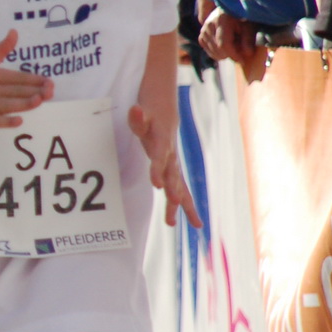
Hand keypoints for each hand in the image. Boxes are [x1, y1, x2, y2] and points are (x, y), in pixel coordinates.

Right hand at [0, 30, 52, 130]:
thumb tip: (15, 32)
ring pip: (5, 104)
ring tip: (38, 102)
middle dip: (34, 91)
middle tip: (51, 92)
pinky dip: (4, 121)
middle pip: (14, 90)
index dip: (34, 80)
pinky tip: (18, 121)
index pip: (17, 77)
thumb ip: (1, 50)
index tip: (49, 82)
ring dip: (22, 103)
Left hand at [128, 104, 200, 228]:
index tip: (158, 186)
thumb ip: (138, 117)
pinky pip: (181, 188)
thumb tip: (135, 111)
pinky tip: (195, 222)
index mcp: (163, 141)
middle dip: (175, 190)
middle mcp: (171, 154)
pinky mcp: (173, 168)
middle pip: (174, 175)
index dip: (158, 170)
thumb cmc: (150, 112)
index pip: (160, 157)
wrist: (164, 106)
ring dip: (184, 204)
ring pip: (181, 186)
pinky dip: (186, 204)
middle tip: (174, 204)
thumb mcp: (141, 112)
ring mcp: (174, 162)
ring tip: (196, 225)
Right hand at [198, 7, 258, 65]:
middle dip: (230, 54)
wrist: (231, 10)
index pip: (223, 44)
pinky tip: (225, 47)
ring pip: (213, 52)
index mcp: (221, 20)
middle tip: (240, 49)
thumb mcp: (249, 27)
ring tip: (234, 44)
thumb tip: (248, 54)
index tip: (242, 61)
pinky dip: (217, 53)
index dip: (233, 55)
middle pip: (218, 49)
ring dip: (225, 53)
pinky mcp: (202, 35)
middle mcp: (209, 24)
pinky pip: (208, 50)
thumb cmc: (243, 18)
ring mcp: (204, 30)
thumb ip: (248, 40)